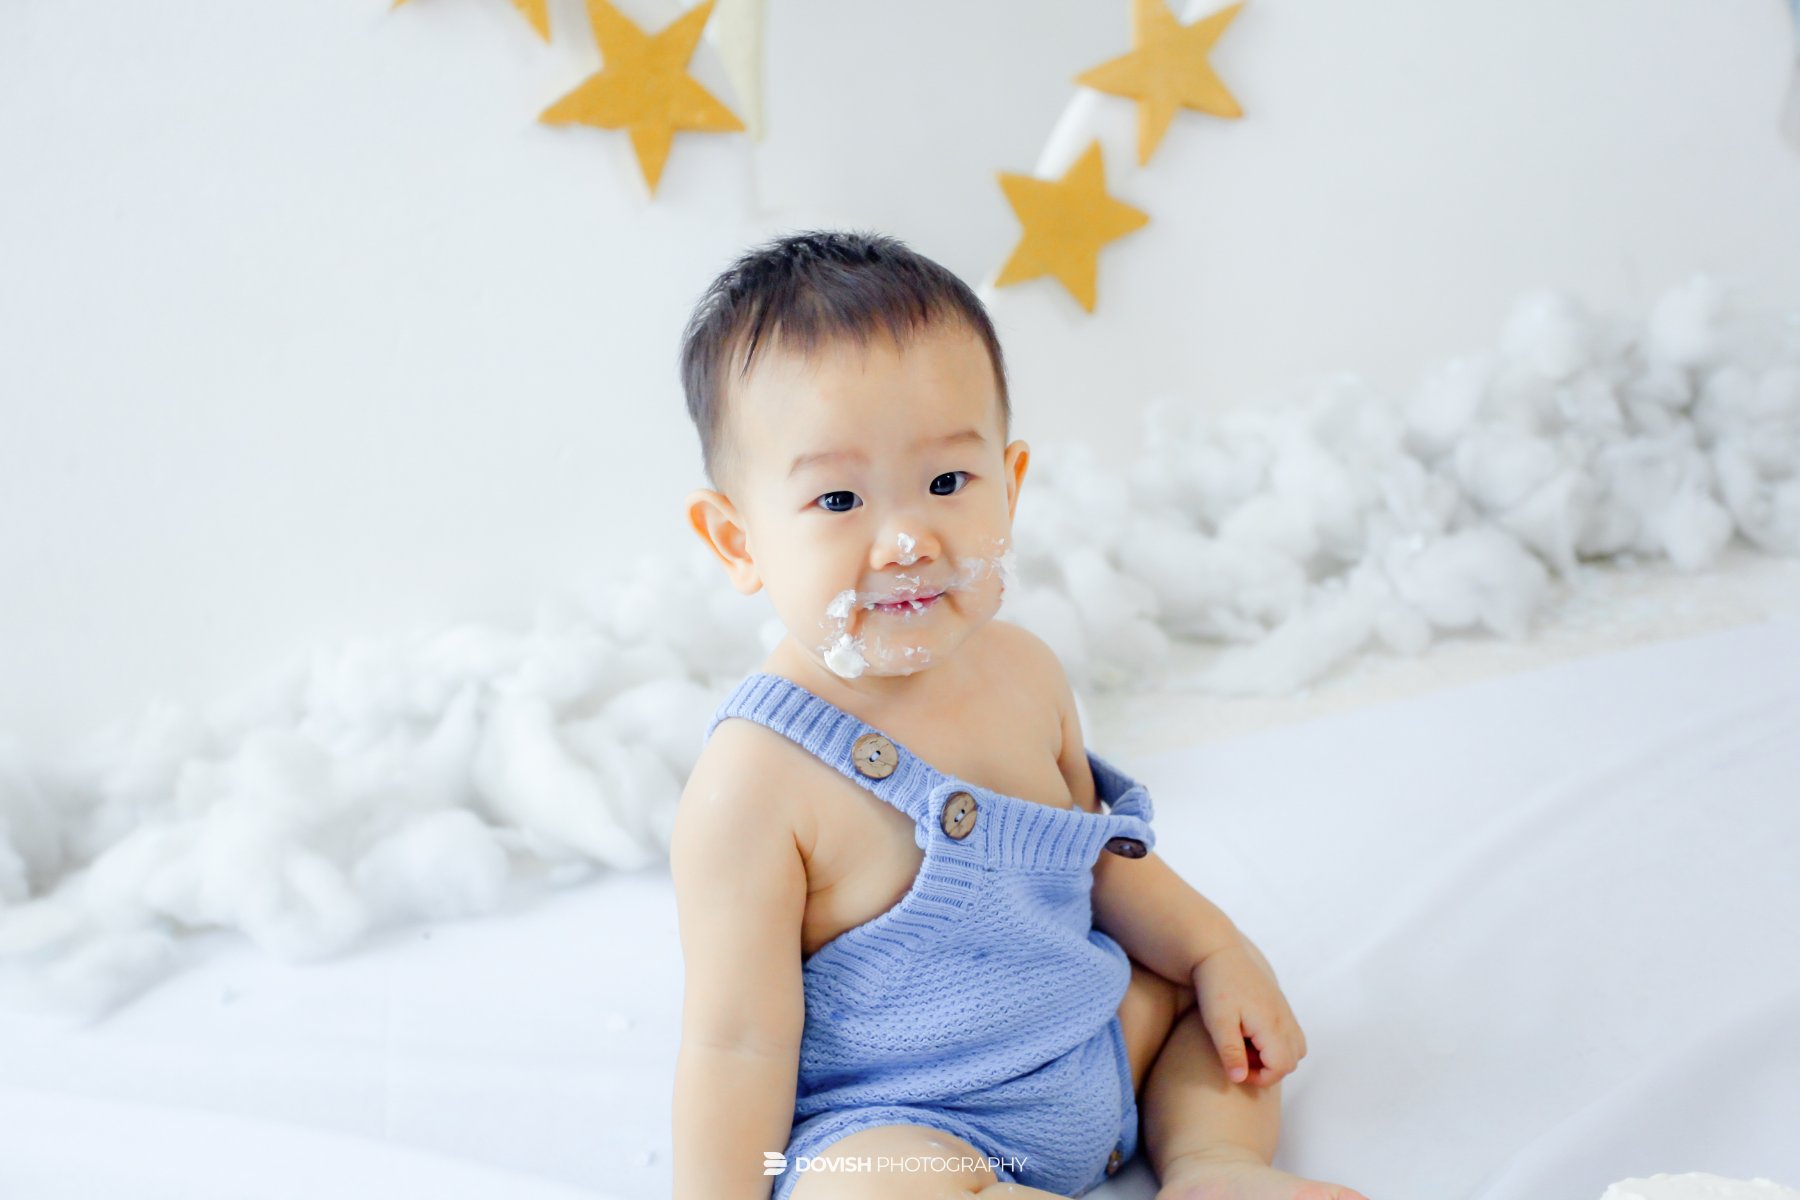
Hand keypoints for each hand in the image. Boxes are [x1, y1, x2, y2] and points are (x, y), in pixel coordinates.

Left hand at [1189, 939, 1306, 1086]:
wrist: (1217, 951)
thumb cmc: (1215, 986)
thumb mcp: (1218, 1021)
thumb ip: (1230, 1051)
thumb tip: (1240, 1079)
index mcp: (1271, 1024)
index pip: (1281, 1067)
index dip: (1260, 1077)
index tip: (1236, 1069)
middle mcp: (1284, 1018)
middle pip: (1292, 1061)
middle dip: (1267, 1069)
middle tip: (1239, 1056)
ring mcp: (1284, 1010)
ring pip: (1296, 1048)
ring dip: (1274, 1056)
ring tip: (1245, 1046)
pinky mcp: (1279, 1004)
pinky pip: (1291, 1033)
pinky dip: (1276, 1043)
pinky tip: (1249, 1033)